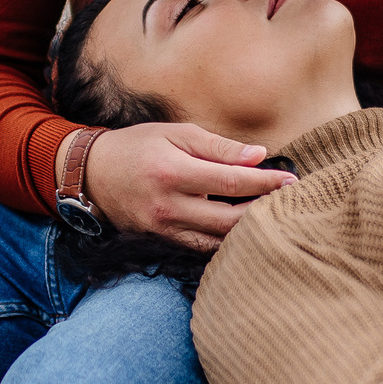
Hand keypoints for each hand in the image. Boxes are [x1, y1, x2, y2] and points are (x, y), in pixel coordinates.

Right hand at [75, 121, 297, 249]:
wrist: (91, 175)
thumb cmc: (138, 147)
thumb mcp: (175, 134)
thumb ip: (218, 147)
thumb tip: (259, 156)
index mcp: (172, 172)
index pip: (230, 182)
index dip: (265, 183)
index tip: (291, 179)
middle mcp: (168, 206)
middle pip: (229, 219)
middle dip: (264, 210)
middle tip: (291, 200)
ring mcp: (164, 230)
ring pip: (219, 241)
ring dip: (249, 230)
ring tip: (273, 215)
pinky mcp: (163, 242)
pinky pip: (203, 249)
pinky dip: (227, 242)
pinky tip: (246, 230)